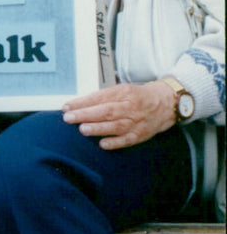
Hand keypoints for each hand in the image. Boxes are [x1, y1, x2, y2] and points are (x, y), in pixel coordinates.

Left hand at [62, 81, 176, 149]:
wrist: (166, 103)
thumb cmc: (138, 96)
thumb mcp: (122, 90)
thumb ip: (103, 97)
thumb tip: (79, 105)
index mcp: (124, 93)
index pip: (100, 97)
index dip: (83, 102)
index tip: (67, 106)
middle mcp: (130, 107)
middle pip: (106, 111)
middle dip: (86, 114)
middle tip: (69, 117)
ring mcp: (136, 122)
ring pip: (115, 126)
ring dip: (98, 128)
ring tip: (82, 129)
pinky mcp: (140, 134)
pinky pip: (127, 140)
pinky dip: (115, 143)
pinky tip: (102, 144)